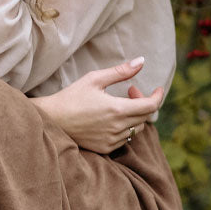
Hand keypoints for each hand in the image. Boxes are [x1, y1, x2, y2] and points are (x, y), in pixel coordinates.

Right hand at [30, 57, 163, 153]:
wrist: (52, 119)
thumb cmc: (72, 96)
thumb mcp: (95, 79)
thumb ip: (121, 71)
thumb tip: (141, 61)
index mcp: (117, 109)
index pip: (150, 106)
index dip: (158, 96)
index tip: (158, 89)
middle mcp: (118, 128)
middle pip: (145, 117)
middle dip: (142, 102)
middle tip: (130, 90)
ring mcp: (112, 140)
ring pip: (136, 129)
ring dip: (134, 115)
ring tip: (119, 104)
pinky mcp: (105, 148)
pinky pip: (125, 139)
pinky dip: (124, 127)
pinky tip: (110, 118)